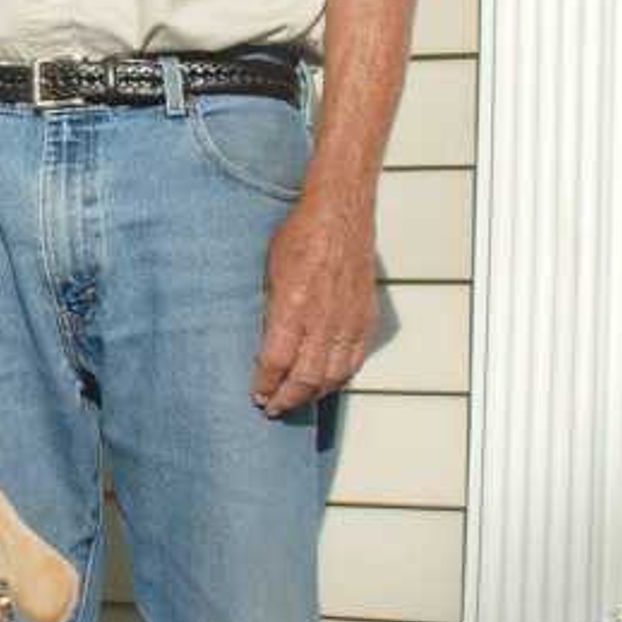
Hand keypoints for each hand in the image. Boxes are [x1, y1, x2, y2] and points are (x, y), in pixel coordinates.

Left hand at [251, 184, 378, 416]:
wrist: (340, 214)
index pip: (276, 362)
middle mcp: (323, 319)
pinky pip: (353, 360)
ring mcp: (348, 321)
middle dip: (286, 398)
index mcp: (293, 306)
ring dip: (311, 394)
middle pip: (305, 377)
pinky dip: (338, 379)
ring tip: (295, 401)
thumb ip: (269, 312)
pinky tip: (324, 384)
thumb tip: (263, 347)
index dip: (265, 384)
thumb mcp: (269, 272)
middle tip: (272, 407)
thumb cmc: (300, 236)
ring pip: (332, 375)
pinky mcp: (365, 318)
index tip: (256, 394)